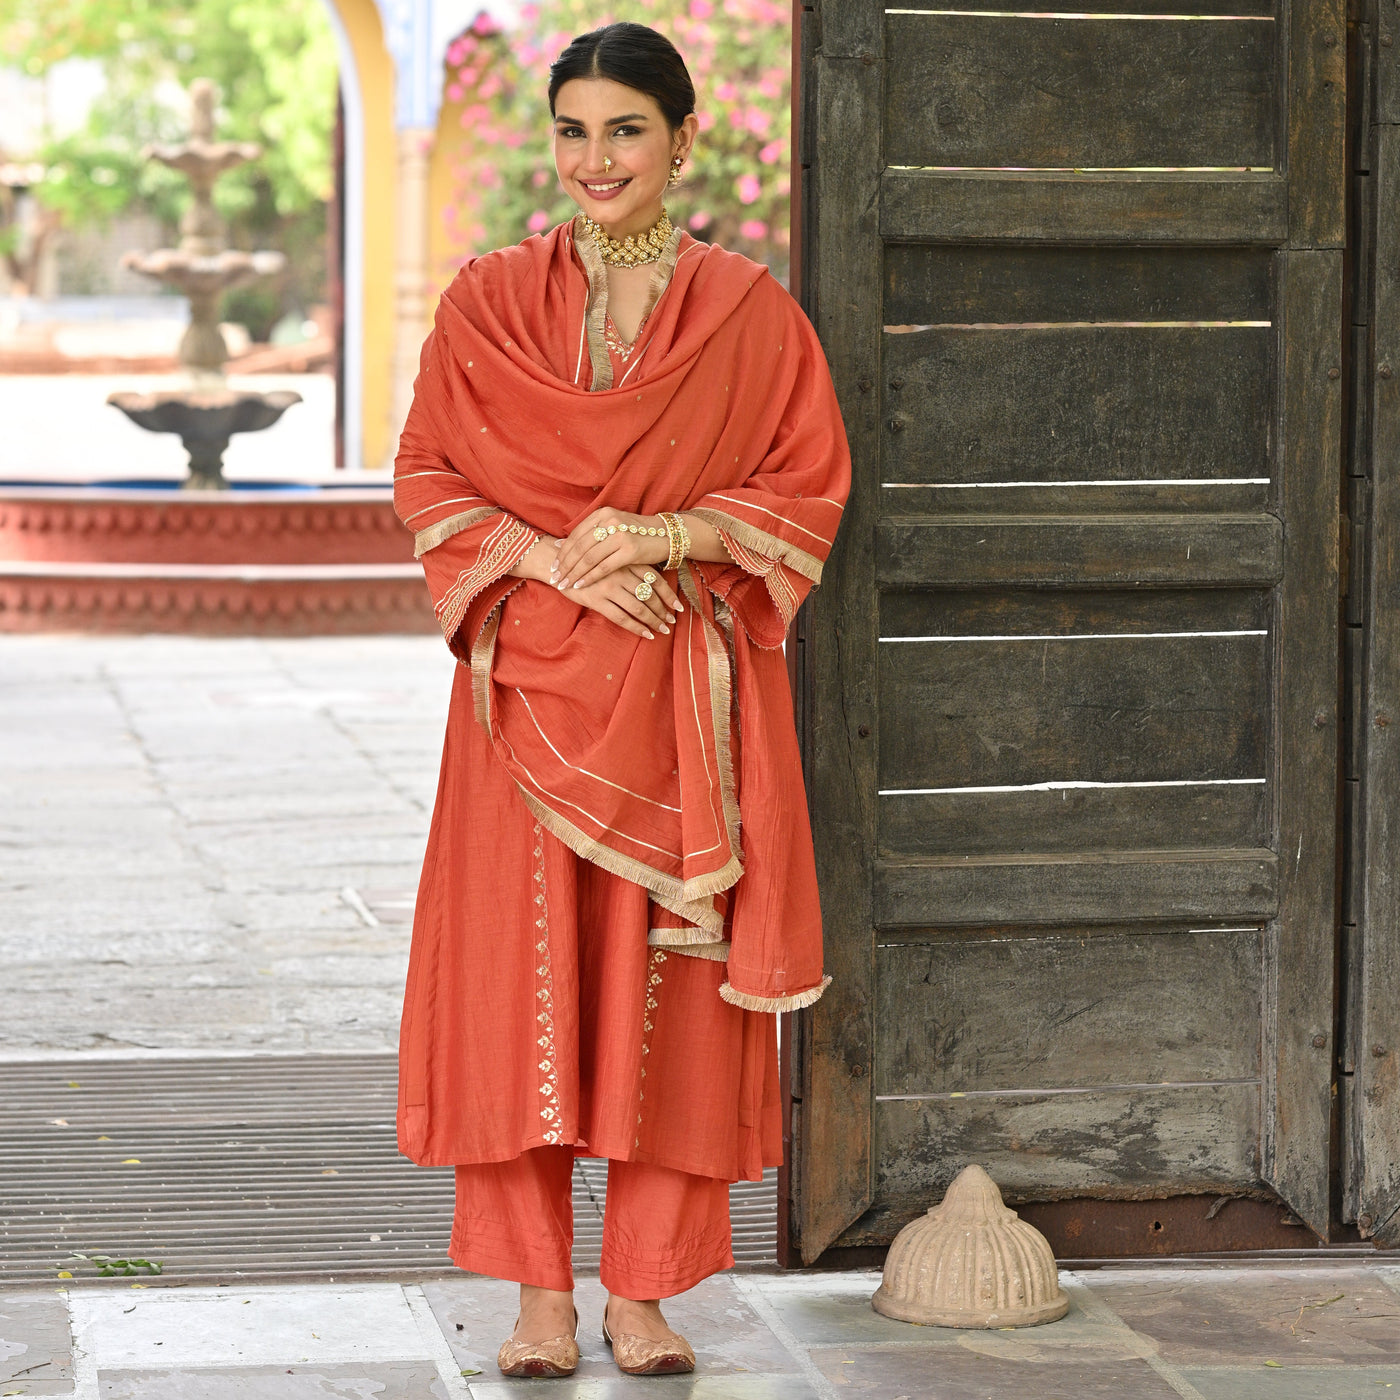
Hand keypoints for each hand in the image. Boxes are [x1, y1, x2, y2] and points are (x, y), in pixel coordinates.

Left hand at [554, 509, 671, 591]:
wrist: (666, 535)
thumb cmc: (636, 534)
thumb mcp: (612, 526)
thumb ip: (589, 534)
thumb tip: (561, 544)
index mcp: (603, 514)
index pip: (576, 535)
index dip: (563, 552)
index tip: (553, 565)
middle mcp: (609, 521)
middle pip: (580, 547)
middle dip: (565, 565)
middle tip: (554, 578)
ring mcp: (620, 535)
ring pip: (589, 558)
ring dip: (574, 573)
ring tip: (564, 583)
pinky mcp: (630, 550)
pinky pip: (603, 567)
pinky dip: (589, 577)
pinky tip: (580, 585)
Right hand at [565, 563, 682, 640]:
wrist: (557, 562)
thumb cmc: (587, 561)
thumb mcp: (611, 559)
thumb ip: (629, 568)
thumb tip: (652, 584)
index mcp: (626, 562)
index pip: (655, 579)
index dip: (668, 594)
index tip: (678, 606)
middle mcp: (620, 573)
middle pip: (649, 595)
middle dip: (663, 610)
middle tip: (671, 621)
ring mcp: (609, 586)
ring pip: (638, 607)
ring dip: (653, 620)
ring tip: (662, 630)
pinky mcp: (597, 599)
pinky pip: (621, 617)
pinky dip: (636, 627)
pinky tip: (646, 634)